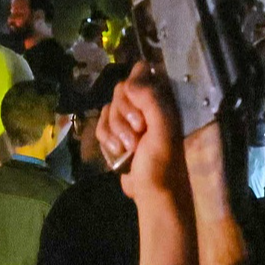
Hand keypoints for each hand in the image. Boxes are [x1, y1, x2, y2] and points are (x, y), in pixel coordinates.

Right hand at [101, 61, 185, 201]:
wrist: (151, 193)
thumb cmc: (162, 162)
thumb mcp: (163, 129)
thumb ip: (151, 99)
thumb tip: (129, 82)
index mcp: (162, 99)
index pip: (141, 70)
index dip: (133, 86)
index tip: (138, 106)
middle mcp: (146, 104)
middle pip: (120, 89)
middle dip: (124, 114)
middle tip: (138, 132)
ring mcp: (130, 119)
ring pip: (108, 108)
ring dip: (116, 130)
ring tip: (129, 148)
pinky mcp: (117, 134)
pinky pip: (101, 124)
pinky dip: (107, 139)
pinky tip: (118, 152)